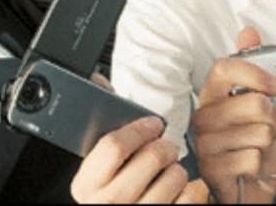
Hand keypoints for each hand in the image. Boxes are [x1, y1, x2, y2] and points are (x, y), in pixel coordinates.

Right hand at [71, 116, 189, 202]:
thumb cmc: (108, 195)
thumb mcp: (96, 167)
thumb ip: (102, 129)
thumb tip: (98, 81)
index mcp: (87, 184)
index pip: (114, 146)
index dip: (138, 129)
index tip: (152, 124)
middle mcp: (109, 203)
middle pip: (151, 157)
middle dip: (164, 145)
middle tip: (165, 147)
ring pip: (174, 176)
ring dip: (176, 169)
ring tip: (167, 172)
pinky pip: (189, 198)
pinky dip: (186, 191)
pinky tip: (174, 192)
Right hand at [191, 26, 275, 202]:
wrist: (247, 189)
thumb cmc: (249, 147)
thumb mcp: (256, 105)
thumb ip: (251, 69)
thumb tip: (248, 32)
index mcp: (211, 97)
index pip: (223, 69)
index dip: (253, 73)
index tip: (273, 86)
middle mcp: (203, 117)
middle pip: (254, 103)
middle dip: (274, 120)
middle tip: (267, 130)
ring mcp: (205, 143)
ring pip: (260, 133)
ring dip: (269, 145)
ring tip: (257, 150)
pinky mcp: (212, 168)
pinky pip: (254, 158)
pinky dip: (261, 166)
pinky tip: (250, 167)